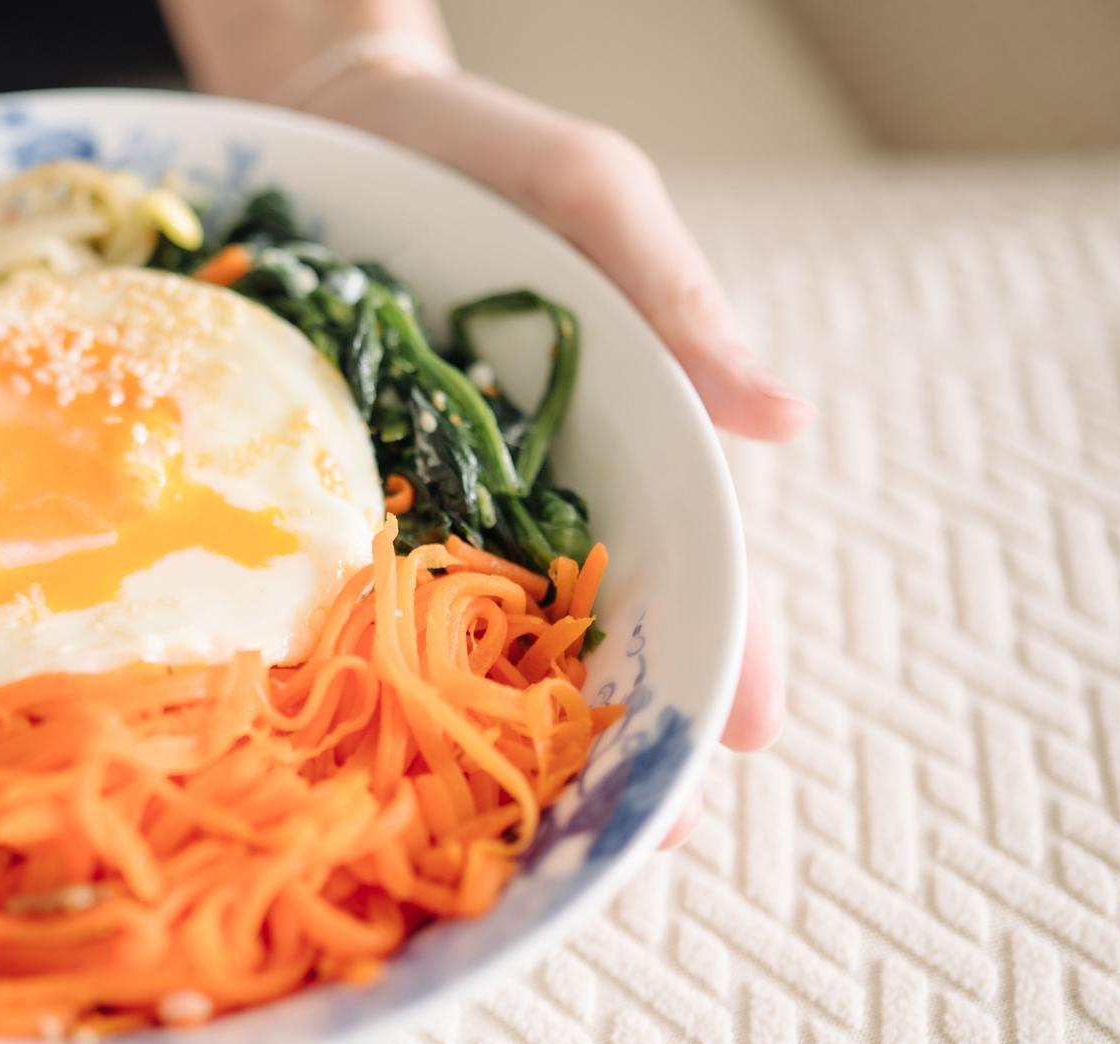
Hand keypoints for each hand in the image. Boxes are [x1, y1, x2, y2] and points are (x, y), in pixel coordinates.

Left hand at [307, 67, 808, 845]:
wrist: (335, 124)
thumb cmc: (484, 156)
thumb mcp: (590, 199)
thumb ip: (673, 298)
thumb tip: (784, 417)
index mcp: (613, 438)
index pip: (692, 557)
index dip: (725, 647)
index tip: (742, 738)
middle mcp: (522, 493)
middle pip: (586, 629)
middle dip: (611, 732)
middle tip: (627, 844)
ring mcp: (427, 504)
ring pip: (472, 640)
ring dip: (493, 737)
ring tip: (500, 839)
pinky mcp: (336, 497)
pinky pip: (353, 592)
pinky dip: (364, 672)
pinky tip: (355, 750)